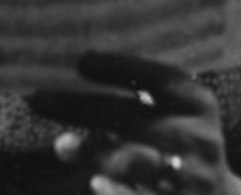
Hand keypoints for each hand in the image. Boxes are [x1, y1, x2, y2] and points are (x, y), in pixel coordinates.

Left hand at [28, 53, 240, 194]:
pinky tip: (96, 184)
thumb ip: (129, 106)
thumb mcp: (171, 119)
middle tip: (40, 100)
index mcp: (198, 104)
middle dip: (83, 108)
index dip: (121, 67)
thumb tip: (68, 92)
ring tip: (62, 145)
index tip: (81, 60)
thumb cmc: (179, 148)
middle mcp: (200, 138)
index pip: (160, 78)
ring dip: (95, 151)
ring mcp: (194, 177)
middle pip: (134, 118)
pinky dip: (117, 191)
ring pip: (136, 161)